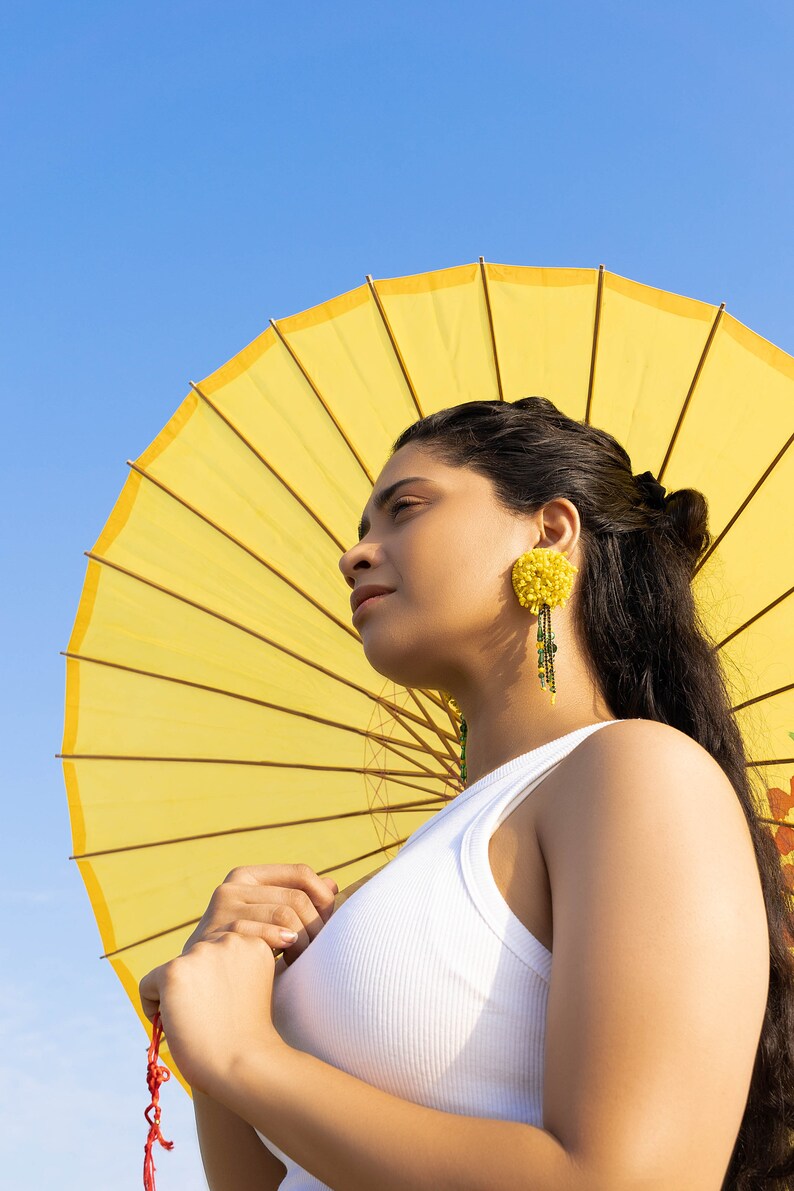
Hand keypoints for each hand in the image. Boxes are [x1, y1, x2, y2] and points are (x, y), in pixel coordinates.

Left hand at [140, 931, 282, 1094]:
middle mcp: (228, 940)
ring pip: (173, 971)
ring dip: (177, 994)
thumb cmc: (248, 1037)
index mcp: (253, 943)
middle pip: (195, 958)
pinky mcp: (174, 971)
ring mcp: (200, 953)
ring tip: (194, 1022)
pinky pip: (148, 986)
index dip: (216, 979)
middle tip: (209, 1016)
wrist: (243, 1063)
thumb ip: (234, 967)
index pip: (220, 948)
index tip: (227, 1005)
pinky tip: (173, 1025)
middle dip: (196, 984)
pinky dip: (153, 1007)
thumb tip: (204, 968)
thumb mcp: (252, 988)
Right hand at [183, 863, 338, 965]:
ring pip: (285, 915)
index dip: (323, 898)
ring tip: (300, 961)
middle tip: (316, 951)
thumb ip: (297, 901)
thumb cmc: (242, 951)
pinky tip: (285, 963)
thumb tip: (333, 885)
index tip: (327, 925)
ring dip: (302, 942)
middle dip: (315, 926)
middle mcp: (231, 886)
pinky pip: (265, 935)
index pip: (301, 873)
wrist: (200, 981)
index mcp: (247, 875)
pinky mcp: (216, 934)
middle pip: (296, 898)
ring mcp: (221, 909)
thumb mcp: (270, 920)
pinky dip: (282, 948)